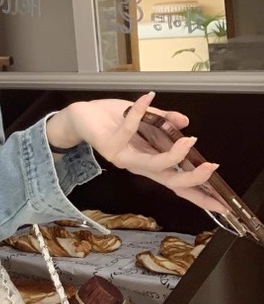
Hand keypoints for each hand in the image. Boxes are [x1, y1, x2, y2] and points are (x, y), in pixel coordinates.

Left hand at [49, 92, 226, 213]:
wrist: (82, 117)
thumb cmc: (113, 120)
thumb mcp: (145, 120)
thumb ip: (164, 122)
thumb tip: (185, 122)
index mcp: (149, 161)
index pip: (177, 182)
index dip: (198, 194)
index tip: (221, 204)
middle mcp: (137, 164)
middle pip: (169, 181)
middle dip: (192, 179)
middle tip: (210, 168)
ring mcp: (123, 157)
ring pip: (152, 164)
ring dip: (172, 154)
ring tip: (189, 140)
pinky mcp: (110, 145)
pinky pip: (129, 129)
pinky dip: (140, 113)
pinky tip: (148, 99)